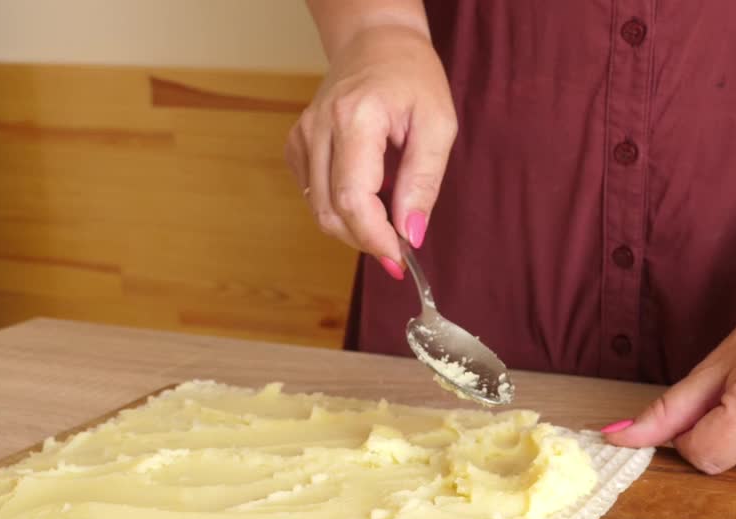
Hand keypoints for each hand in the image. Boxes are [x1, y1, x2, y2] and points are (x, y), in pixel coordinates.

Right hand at [285, 23, 456, 277]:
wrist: (376, 42)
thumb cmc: (412, 77)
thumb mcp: (438, 125)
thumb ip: (424, 182)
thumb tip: (412, 234)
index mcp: (356, 119)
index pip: (353, 199)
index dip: (374, 238)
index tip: (400, 258)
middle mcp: (320, 128)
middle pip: (331, 212)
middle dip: (366, 240)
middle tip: (399, 247)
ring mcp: (303, 136)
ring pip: (318, 209)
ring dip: (353, 229)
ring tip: (386, 223)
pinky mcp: (297, 144)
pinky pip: (312, 194)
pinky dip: (339, 209)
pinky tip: (366, 198)